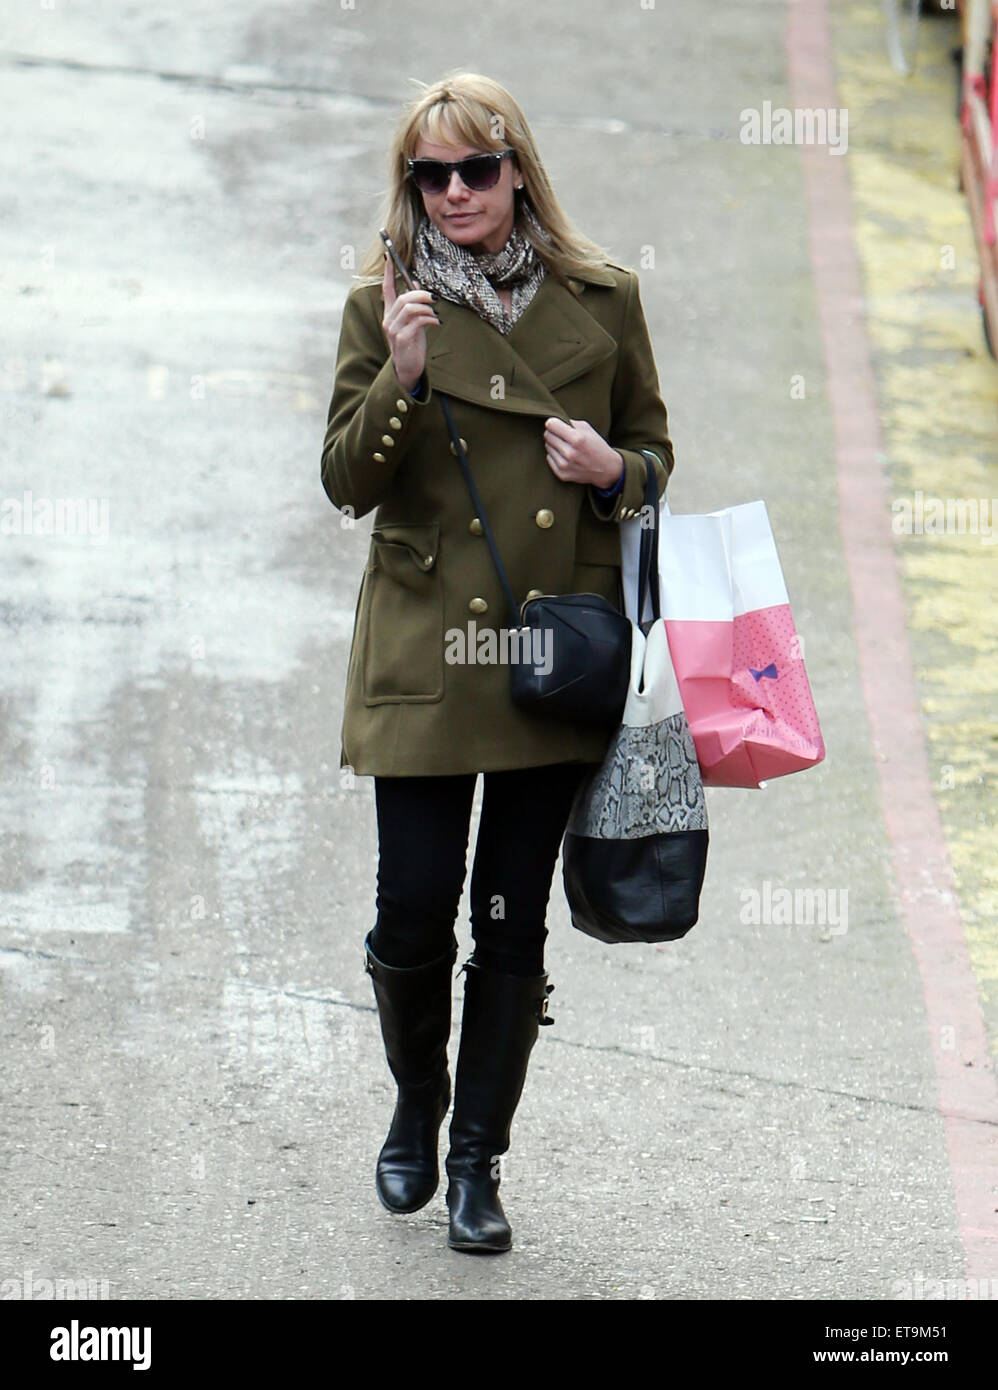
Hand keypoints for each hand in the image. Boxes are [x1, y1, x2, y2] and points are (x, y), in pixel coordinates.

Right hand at [381, 255, 438, 394]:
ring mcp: (394, 330)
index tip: (389, 257)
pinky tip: (436, 323)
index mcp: (390, 314)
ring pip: (409, 307)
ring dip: (427, 307)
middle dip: (421, 295)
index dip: (388, 272)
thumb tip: (417, 285)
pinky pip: (417, 321)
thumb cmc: (412, 345)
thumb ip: (414, 306)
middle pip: (403, 298)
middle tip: (435, 298)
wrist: (407, 369)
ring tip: (436, 313)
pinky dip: (430, 319)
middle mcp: (389, 320)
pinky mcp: (402, 338)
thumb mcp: (413, 322)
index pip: (386, 289)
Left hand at [543, 417, 623, 488]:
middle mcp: (569, 452)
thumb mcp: (589, 429)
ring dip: (554, 445)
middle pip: (547, 435)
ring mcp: (565, 465)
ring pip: (547, 447)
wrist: (606, 469)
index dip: (553, 423)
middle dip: (553, 433)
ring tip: (566, 447)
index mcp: (577, 439)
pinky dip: (555, 456)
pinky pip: (549, 459)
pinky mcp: (562, 474)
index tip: (557, 425)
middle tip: (562, 436)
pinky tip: (565, 457)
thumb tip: (555, 422)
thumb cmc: (597, 446)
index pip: (551, 425)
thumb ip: (572, 423)